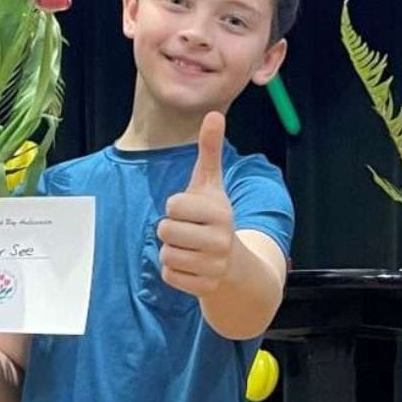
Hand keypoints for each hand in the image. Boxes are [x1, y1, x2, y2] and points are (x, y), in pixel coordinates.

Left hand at [157, 111, 235, 296]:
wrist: (236, 265)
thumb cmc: (215, 218)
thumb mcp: (212, 185)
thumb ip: (210, 150)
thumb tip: (213, 114)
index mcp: (220, 212)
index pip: (173, 205)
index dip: (176, 206)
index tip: (192, 211)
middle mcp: (220, 240)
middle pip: (165, 231)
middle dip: (171, 230)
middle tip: (189, 231)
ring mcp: (213, 266)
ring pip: (165, 254)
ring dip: (172, 251)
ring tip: (191, 248)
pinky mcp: (203, 287)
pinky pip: (169, 275)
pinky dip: (174, 271)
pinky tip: (191, 265)